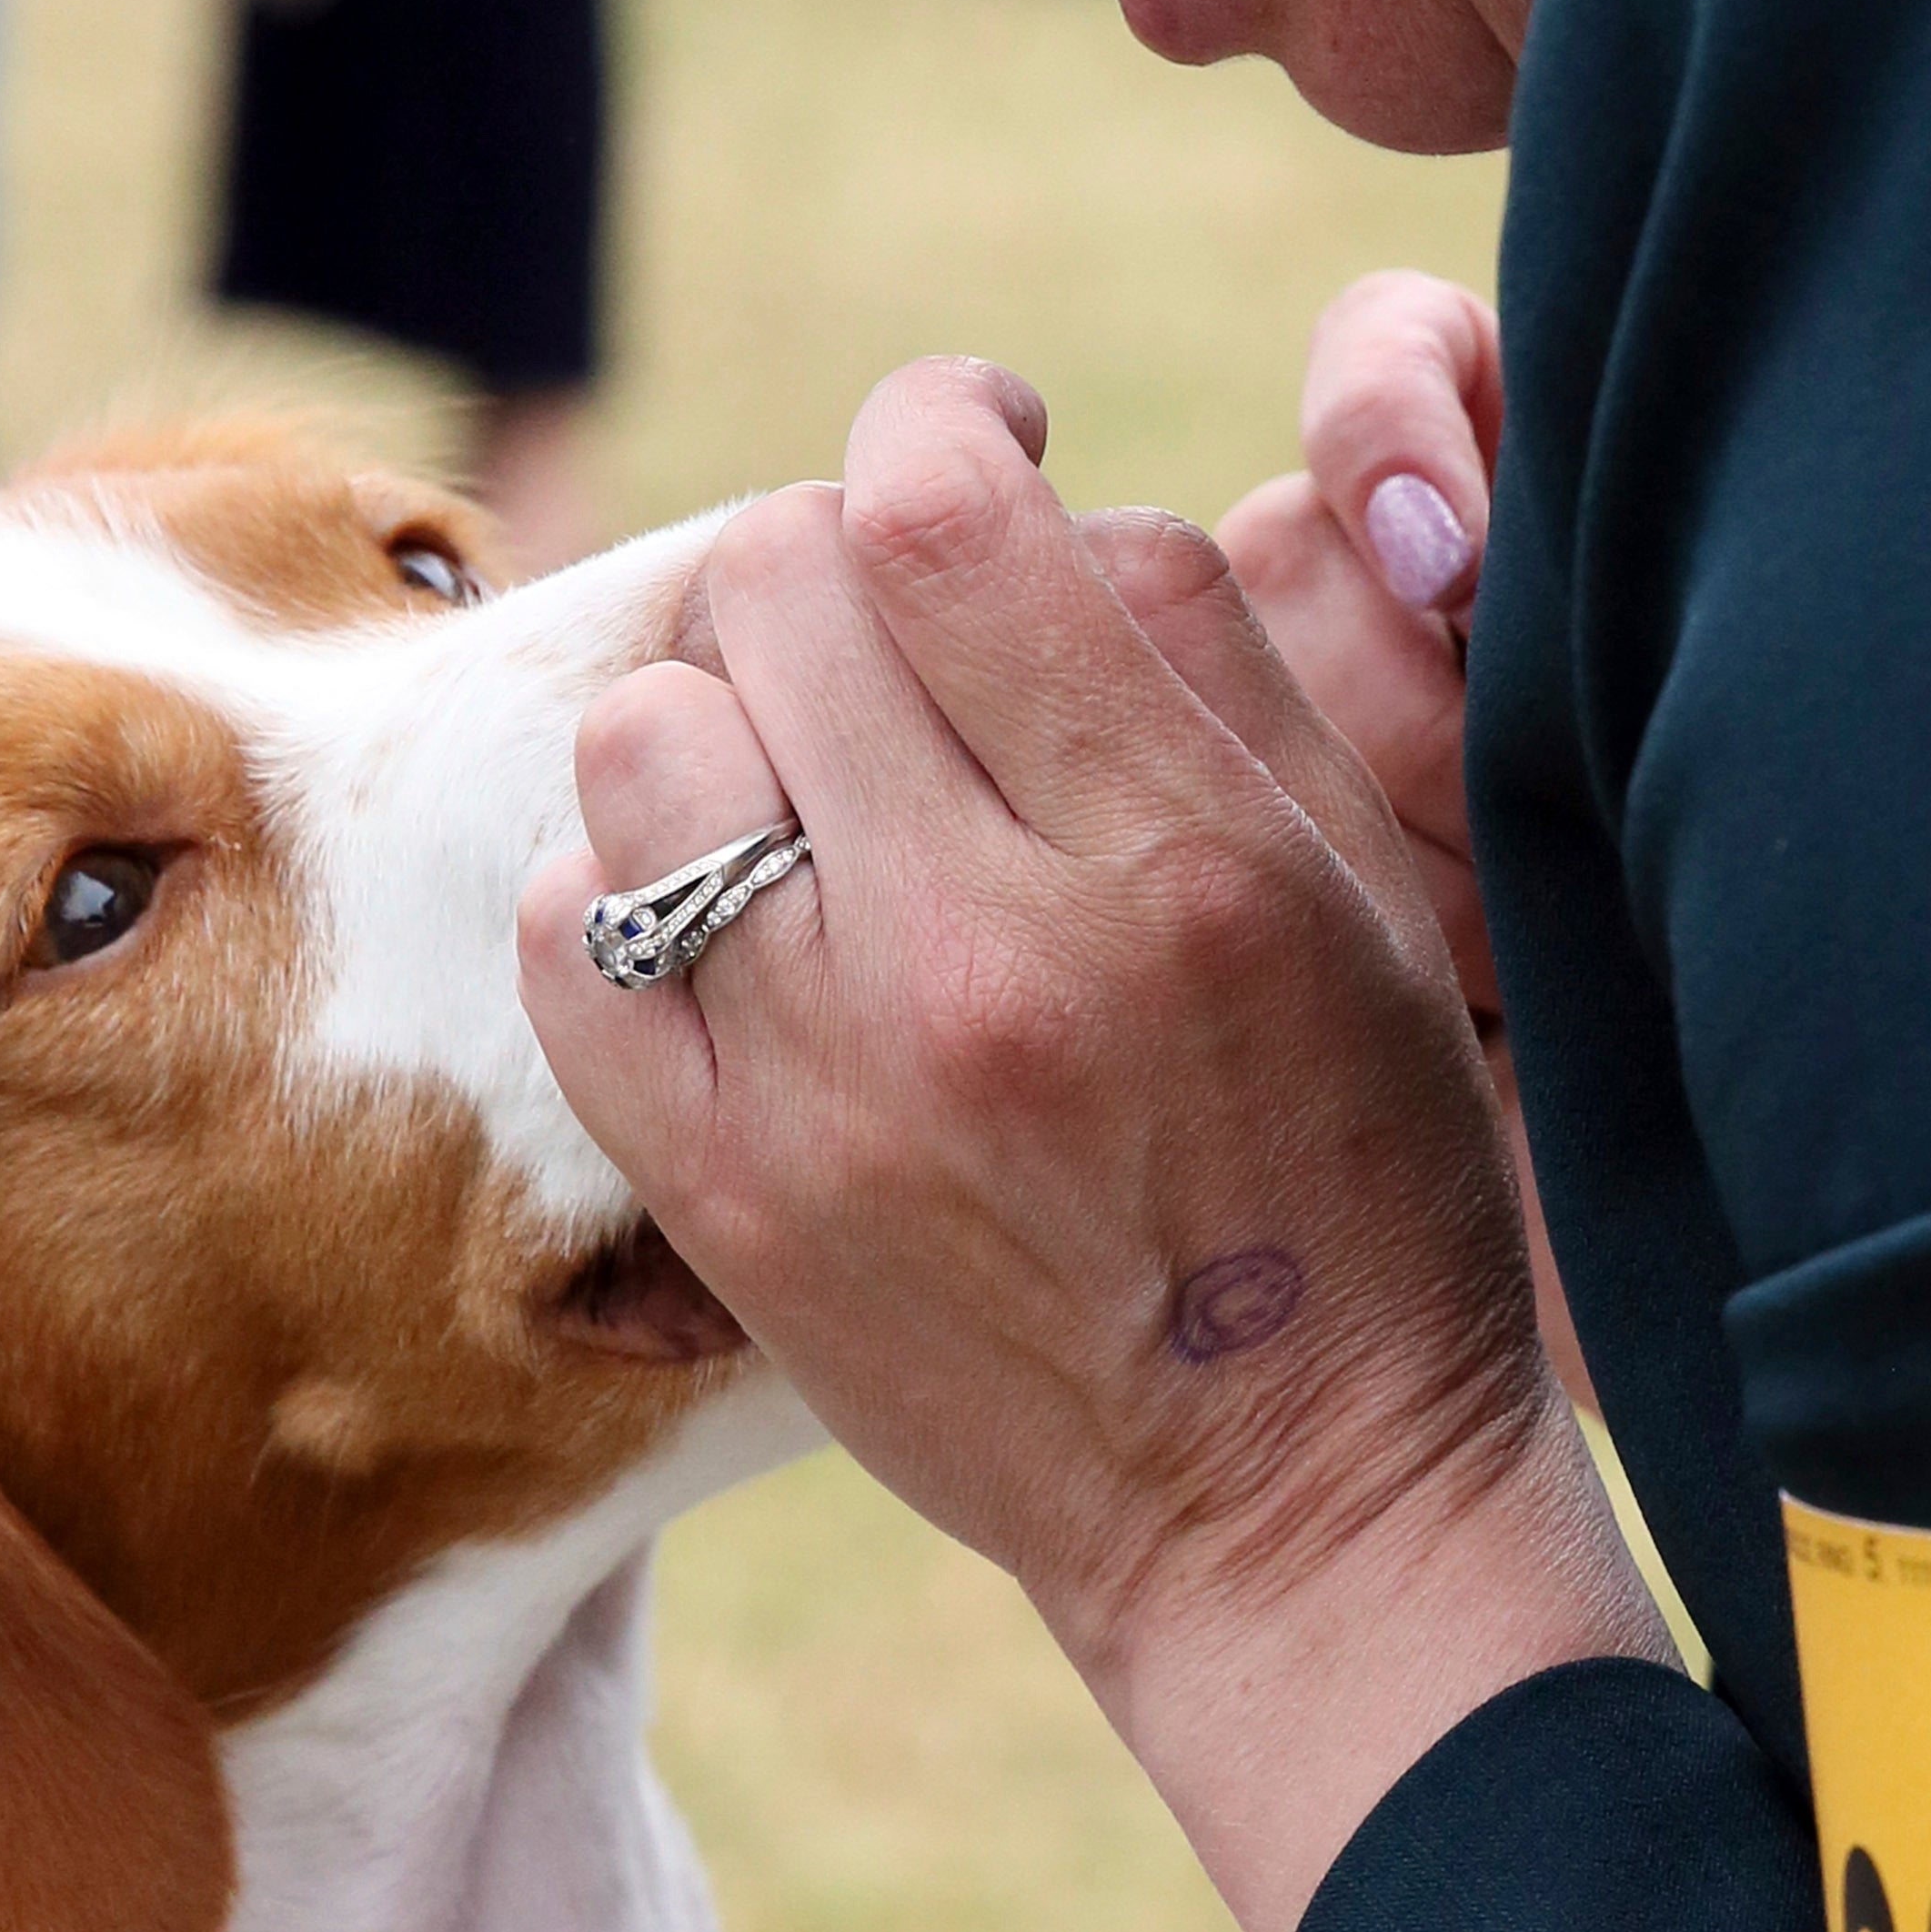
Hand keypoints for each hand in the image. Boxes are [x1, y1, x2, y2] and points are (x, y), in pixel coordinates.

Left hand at [518, 360, 1670, 1931]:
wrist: (1293, 1511)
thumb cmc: (1365, 1179)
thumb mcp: (1366, 891)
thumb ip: (1206, 662)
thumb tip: (1044, 498)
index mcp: (1168, 859)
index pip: (942, 511)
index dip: (940, 420)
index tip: (978, 439)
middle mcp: (974, 954)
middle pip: (784, 588)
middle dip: (845, 559)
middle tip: (910, 625)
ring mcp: (822, 1082)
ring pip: (649, 738)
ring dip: (731, 718)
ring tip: (820, 781)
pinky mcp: (719, 1195)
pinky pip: (564, 931)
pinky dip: (626, 885)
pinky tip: (736, 916)